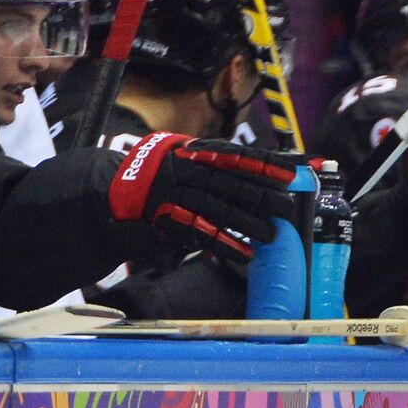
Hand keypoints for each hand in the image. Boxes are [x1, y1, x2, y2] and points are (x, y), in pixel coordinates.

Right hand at [108, 132, 296, 263]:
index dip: (268, 164)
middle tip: (288, 207)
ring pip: (220, 209)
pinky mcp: (168, 220)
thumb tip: (263, 173)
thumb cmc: (162, 174)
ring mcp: (178, 195)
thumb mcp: (190, 159)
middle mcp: (190, 170)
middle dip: (264, 196)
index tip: (294, 173)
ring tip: (271, 235)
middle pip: (234, 184)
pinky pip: (201, 234)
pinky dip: (224, 245)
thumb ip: (220, 165)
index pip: (241, 157)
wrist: (112, 189)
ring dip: (249, 224)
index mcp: (200, 153)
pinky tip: (244, 253)